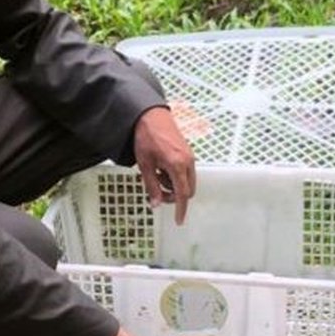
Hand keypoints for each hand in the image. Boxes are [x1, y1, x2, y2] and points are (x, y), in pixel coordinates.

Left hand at [133, 105, 196, 224]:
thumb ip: (151, 186)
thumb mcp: (145, 164)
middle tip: (157, 192)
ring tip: (156, 174)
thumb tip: (156, 204)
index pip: (183, 194)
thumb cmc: (146, 136)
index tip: (178, 220)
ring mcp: (189, 156)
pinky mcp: (187, 153)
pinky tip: (161, 167)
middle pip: (188, 190)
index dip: (181, 209)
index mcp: (177, 165)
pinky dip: (175, 176)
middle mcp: (188, 161)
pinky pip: (185, 172)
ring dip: (173, 185)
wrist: (150, 115)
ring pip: (187, 181)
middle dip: (174, 196)